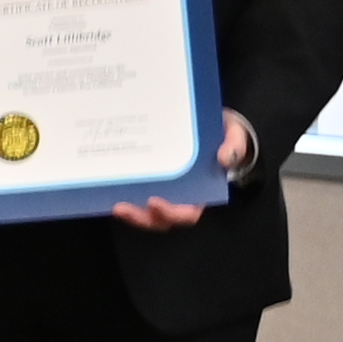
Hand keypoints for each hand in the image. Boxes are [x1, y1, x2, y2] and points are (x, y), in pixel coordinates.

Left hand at [115, 108, 258, 232]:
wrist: (212, 123)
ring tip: (115, 204)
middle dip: (141, 218)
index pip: (187, 213)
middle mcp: (179, 196)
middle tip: (123, 208)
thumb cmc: (224, 134)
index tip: (155, 202)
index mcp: (200, 192)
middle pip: (159, 219)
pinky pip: (134, 191)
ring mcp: (163, 189)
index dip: (171, 213)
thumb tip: (224, 158)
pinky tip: (107, 186)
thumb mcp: (235, 135)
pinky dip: (121, 192)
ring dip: (129, 212)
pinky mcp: (150, 178)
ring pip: (144, 211)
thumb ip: (234, 146)